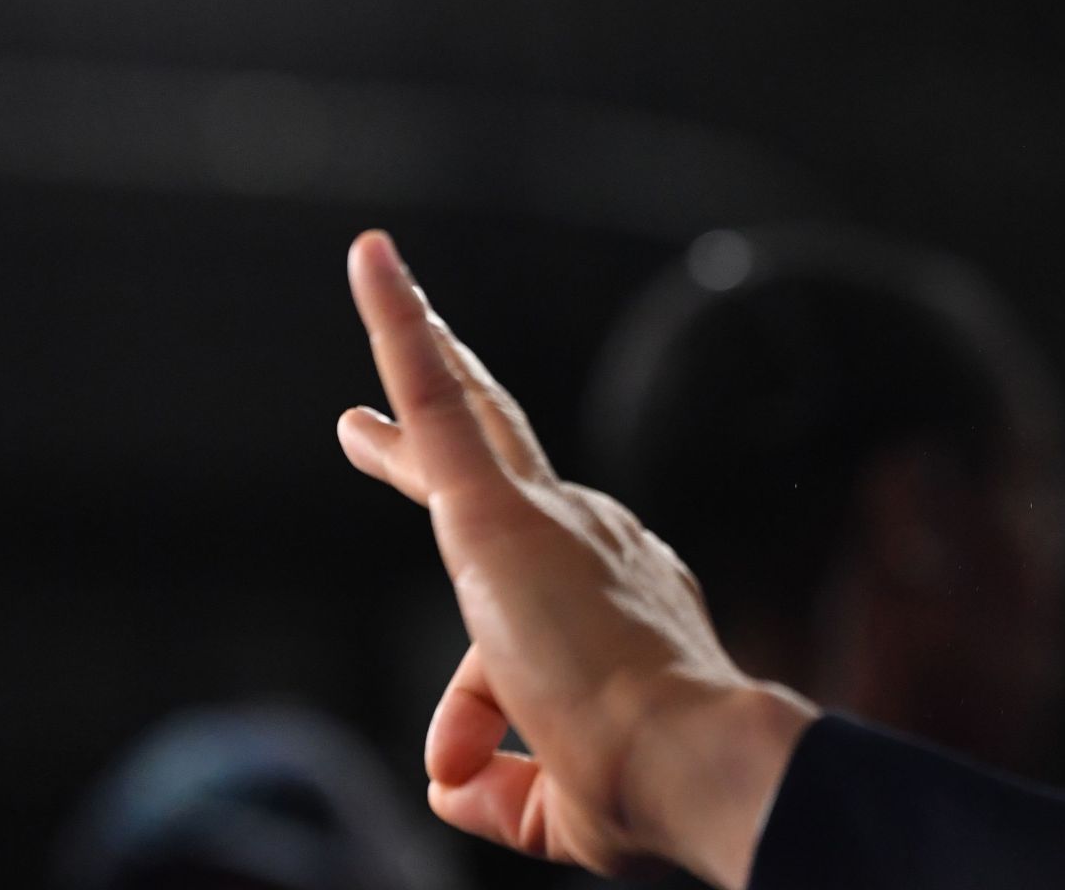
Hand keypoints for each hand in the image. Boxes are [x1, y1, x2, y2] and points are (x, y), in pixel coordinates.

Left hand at [335, 230, 817, 885]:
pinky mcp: (497, 509)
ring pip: (468, 414)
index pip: (529, 606)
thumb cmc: (650, 790)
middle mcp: (597, 539)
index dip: (476, 674)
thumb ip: (499, 790)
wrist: (692, 758)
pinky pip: (434, 401)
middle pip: (502, 463)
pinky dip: (400, 327)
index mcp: (620, 606)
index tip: (454, 742)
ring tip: (384, 278)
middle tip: (372, 416)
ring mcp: (550, 517)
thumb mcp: (558, 804)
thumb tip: (446, 782)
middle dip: (443, 431)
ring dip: (424, 349)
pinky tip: (372, 260)